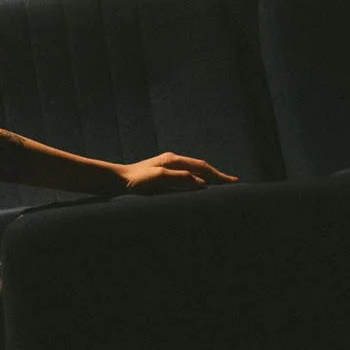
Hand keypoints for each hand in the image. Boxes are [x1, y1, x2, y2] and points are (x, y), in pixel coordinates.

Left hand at [116, 152, 237, 194]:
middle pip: (201, 167)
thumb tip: (202, 183)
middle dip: (217, 175)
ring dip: (208, 178)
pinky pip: (186, 176)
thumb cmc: (136, 180)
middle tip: (232, 184)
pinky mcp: (162, 174)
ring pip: (194, 171)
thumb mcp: (159, 178)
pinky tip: (198, 189)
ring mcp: (167, 166)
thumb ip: (181, 179)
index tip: (233, 182)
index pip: (202, 167)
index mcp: (174, 160)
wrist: (116, 180)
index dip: (218, 175)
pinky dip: (197, 181)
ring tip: (220, 186)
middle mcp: (172, 161)